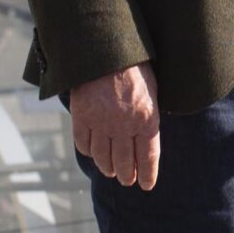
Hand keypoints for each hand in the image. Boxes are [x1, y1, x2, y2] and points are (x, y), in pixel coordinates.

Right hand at [71, 62, 161, 190]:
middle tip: (127, 180)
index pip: (149, 157)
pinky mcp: (81, 116)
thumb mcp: (152, 90)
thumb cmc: (135, 65)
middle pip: (125, 163)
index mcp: (147, 118)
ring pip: (103, 157)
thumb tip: (146, 138)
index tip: (146, 185)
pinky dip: (88, 152)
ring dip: (107, 168)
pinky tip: (93, 153)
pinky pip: (83, 144)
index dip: (148, 175)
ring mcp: (101, 122)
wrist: (105, 47)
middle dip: (127, 176)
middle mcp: (124, 125)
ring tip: (111, 171)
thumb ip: (149, 115)